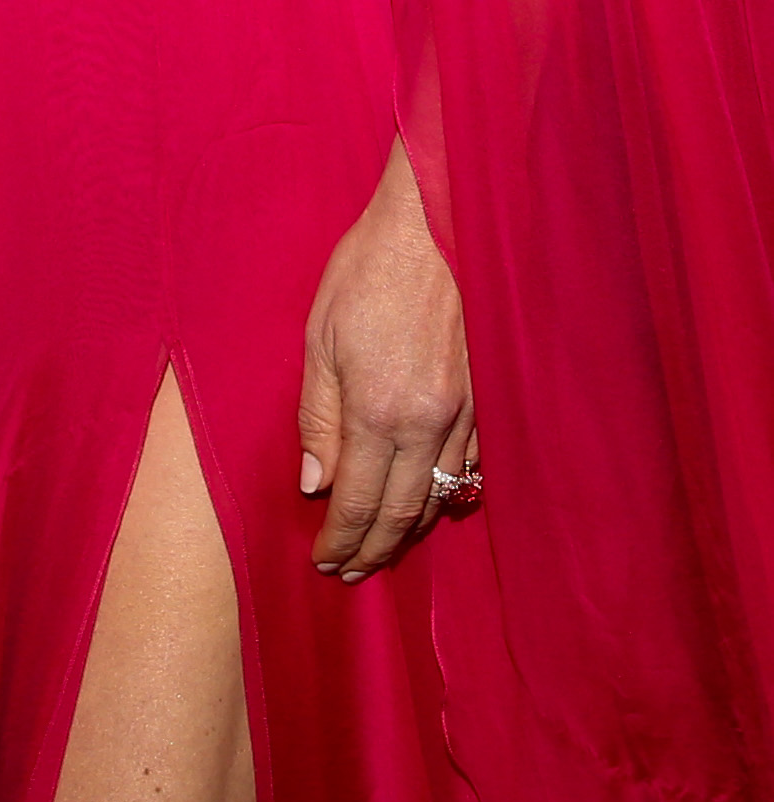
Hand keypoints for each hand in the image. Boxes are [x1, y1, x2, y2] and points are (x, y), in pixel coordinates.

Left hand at [297, 140, 473, 581]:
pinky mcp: (486, 400)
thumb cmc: (367, 273)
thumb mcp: (320, 338)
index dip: (340, 541)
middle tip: (347, 574)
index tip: (323, 563)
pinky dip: (446, 497)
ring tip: (381, 551)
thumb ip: (317, 416)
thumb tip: (315, 484)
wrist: (435, 226)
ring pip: (437, 498)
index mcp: (379, 411)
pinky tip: (430, 505)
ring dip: (407, 532)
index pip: (357, 502)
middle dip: (371, 551)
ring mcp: (465, 415)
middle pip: (400, 513)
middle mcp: (427, 425)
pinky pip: (468, 468)